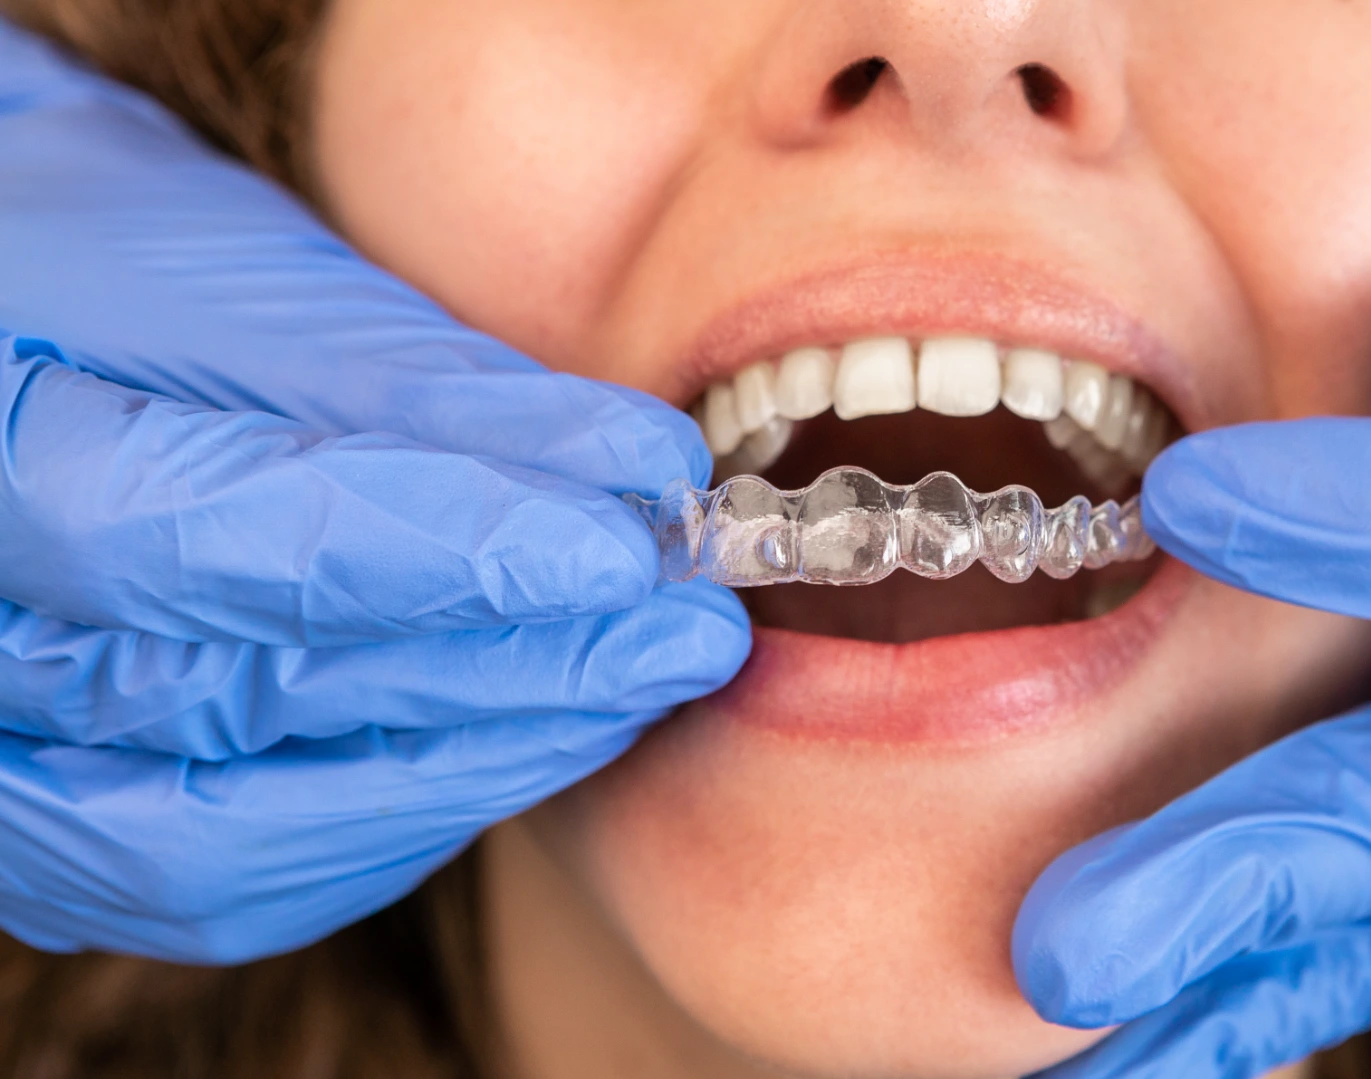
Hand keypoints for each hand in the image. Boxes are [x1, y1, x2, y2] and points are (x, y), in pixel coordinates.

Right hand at [0, 24, 749, 960]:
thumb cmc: (78, 267)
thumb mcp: (225, 272)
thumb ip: (417, 388)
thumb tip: (638, 474)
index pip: (223, 542)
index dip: (448, 556)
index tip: (626, 544)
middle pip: (246, 709)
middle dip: (501, 676)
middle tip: (682, 629)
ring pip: (236, 837)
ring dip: (471, 764)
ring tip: (630, 688)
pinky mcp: (51, 822)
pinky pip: (225, 877)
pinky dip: (398, 814)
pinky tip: (526, 745)